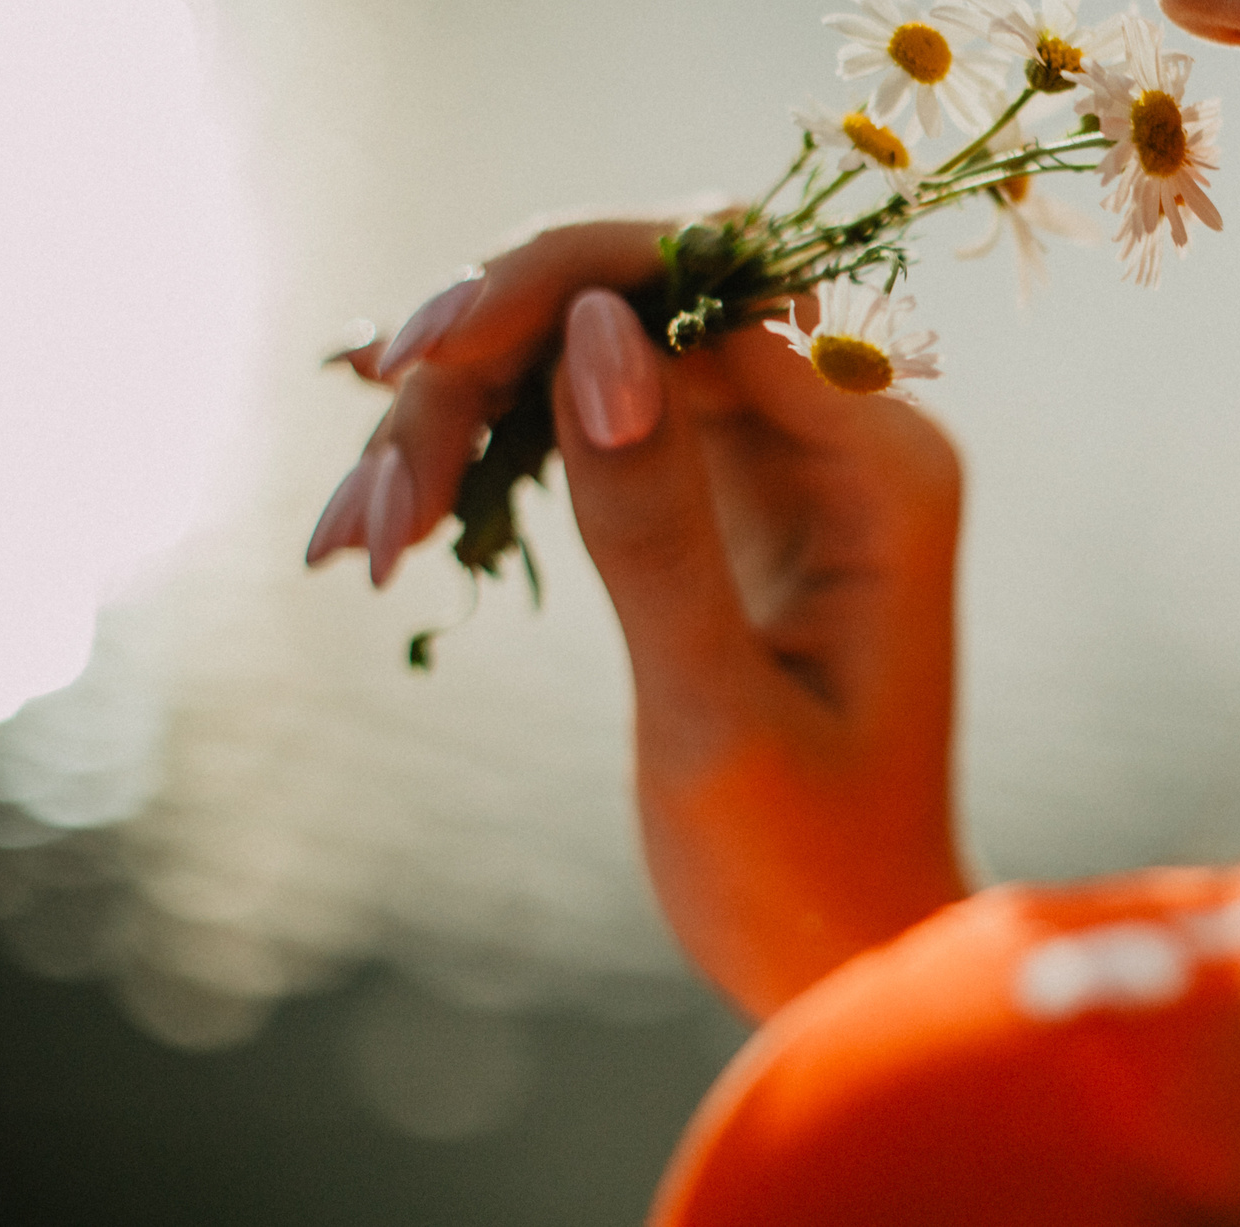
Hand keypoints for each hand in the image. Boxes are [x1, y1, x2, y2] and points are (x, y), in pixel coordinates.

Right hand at [310, 223, 969, 1018]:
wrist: (838, 953)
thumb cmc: (806, 863)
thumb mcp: (715, 708)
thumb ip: (655, 523)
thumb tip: (591, 327)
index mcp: (882, 459)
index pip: (710, 286)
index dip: (553, 289)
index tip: (417, 361)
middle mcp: (838, 425)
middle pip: (636, 300)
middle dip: (488, 355)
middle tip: (375, 471)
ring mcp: (770, 450)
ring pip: (585, 353)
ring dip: (459, 420)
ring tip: (358, 542)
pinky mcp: (709, 489)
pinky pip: (579, 421)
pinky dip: (478, 463)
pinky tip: (382, 524)